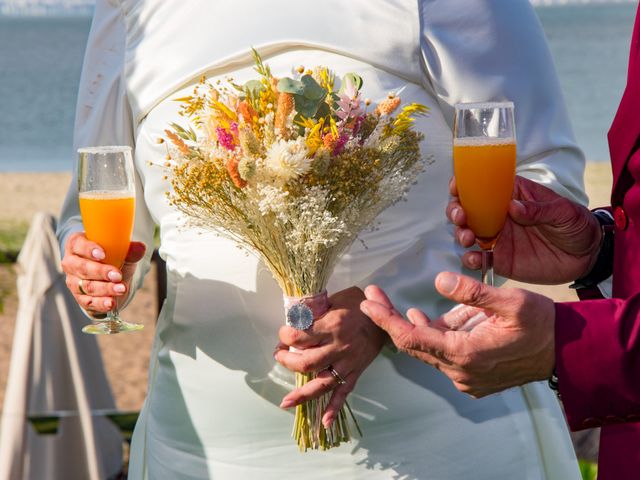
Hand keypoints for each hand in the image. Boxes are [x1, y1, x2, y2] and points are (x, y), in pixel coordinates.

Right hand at [61, 232, 145, 315]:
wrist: (110, 279)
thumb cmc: (112, 258)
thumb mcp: (121, 253)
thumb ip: (129, 251)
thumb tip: (140, 247)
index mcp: (76, 244)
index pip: (79, 245)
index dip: (89, 249)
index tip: (103, 254)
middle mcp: (71, 263)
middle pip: (83, 268)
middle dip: (101, 272)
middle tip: (117, 275)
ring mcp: (73, 281)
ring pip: (87, 286)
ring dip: (105, 288)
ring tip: (121, 289)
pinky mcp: (79, 297)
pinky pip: (88, 302)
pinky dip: (101, 303)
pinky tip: (111, 303)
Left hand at [274, 286, 387, 426]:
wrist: (384, 315)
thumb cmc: (356, 304)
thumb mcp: (333, 299)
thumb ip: (314, 310)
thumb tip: (291, 320)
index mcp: (332, 325)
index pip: (299, 337)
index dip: (284, 336)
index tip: (283, 333)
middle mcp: (339, 346)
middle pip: (306, 363)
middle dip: (286, 361)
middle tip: (279, 355)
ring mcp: (348, 362)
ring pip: (322, 383)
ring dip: (302, 394)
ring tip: (286, 402)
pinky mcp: (356, 372)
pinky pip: (344, 392)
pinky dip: (335, 408)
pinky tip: (324, 422)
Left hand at [360, 273, 555, 397]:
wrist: (567, 353)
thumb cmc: (540, 324)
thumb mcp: (509, 301)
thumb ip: (471, 292)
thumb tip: (438, 281)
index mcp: (464, 354)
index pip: (411, 338)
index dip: (385, 320)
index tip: (367, 303)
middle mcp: (459, 372)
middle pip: (413, 344)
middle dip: (391, 319)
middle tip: (373, 296)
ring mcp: (465, 379)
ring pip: (427, 350)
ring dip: (413, 327)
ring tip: (394, 304)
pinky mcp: (471, 378)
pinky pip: (441, 356)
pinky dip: (431, 336)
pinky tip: (424, 318)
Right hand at [447, 175, 600, 283]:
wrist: (588, 256)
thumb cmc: (576, 224)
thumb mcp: (564, 211)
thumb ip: (539, 209)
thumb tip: (513, 207)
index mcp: (511, 196)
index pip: (483, 185)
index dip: (464, 184)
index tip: (456, 186)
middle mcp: (499, 215)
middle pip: (468, 209)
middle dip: (456, 211)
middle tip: (460, 217)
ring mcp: (498, 238)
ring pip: (468, 233)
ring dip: (461, 234)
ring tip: (467, 238)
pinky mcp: (500, 260)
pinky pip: (479, 259)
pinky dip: (471, 259)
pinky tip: (473, 259)